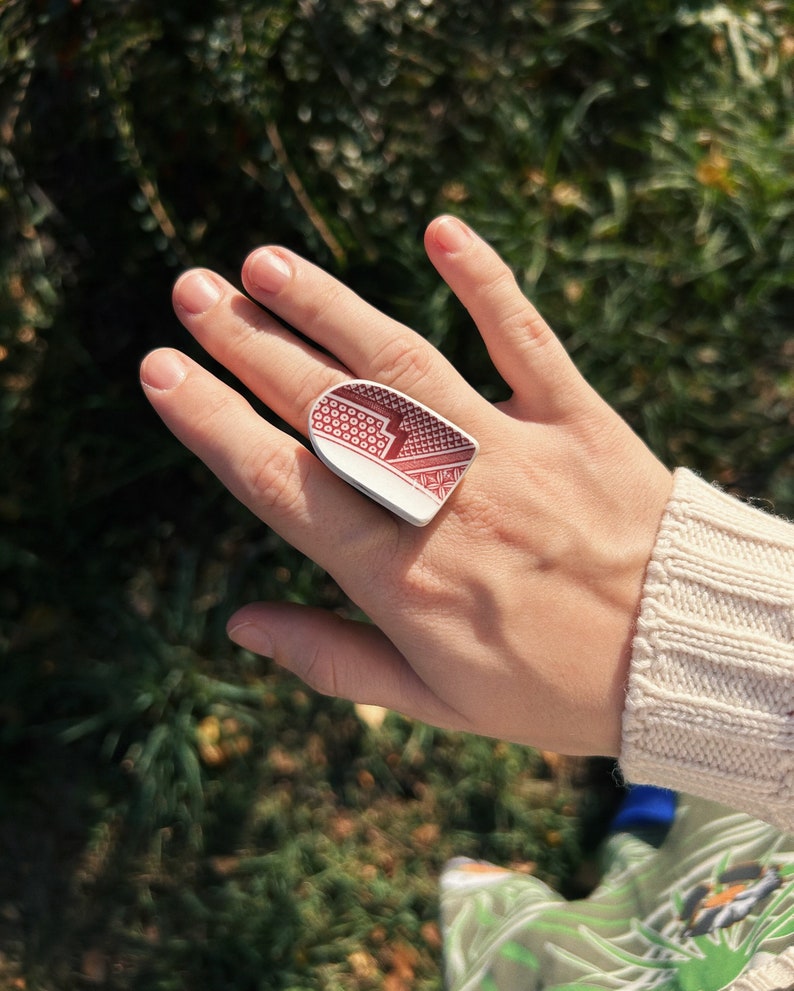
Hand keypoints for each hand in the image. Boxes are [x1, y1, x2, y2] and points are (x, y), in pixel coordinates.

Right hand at [140, 216, 672, 755]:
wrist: (685, 659)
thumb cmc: (552, 688)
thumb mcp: (434, 702)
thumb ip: (331, 660)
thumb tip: (239, 624)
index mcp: (396, 571)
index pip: (278, 480)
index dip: (211, 422)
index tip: (161, 370)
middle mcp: (441, 498)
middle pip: (325, 406)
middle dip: (249, 344)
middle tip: (192, 291)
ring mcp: (508, 449)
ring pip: (401, 364)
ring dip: (328, 306)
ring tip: (265, 263)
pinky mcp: (577, 417)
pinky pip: (526, 337)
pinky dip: (486, 280)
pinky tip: (439, 229)